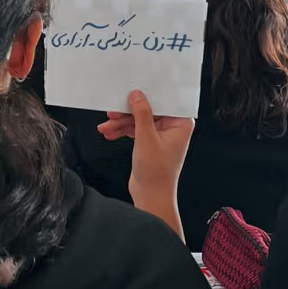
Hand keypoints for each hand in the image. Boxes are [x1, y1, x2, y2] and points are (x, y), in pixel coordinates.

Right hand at [98, 90, 193, 237]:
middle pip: (148, 110)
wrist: (150, 197)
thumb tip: (137, 95)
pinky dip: (123, 130)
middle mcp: (173, 127)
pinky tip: (109, 132)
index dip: (147, 95)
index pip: (163, 101)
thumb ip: (141, 114)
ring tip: (106, 126)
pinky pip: (135, 130)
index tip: (132, 91)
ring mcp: (161, 134)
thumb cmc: (157, 174)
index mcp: (181, 123)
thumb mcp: (146, 139)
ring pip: (139, 120)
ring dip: (122, 122)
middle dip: (128, 112)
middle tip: (113, 111)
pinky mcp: (150, 141)